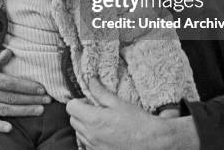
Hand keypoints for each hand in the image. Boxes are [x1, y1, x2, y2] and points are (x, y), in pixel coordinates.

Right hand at [0, 49, 50, 132]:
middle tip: (47, 100)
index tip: (42, 89)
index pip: (11, 83)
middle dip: (31, 99)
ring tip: (39, 110)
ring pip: (5, 109)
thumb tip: (8, 52)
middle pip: (12, 97)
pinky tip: (10, 128)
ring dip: (23, 110)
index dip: (27, 86)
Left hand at [66, 78, 199, 149]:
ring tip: (102, 121)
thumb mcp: (118, 102)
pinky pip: (87, 144)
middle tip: (96, 109)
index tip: (90, 101)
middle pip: (73, 120)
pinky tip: (105, 133)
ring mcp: (94, 146)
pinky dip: (91, 137)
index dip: (79, 101)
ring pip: (79, 132)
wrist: (152, 142)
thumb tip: (90, 81)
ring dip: (85, 125)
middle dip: (81, 112)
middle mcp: (90, 135)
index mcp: (93, 119)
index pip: (71, 107)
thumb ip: (100, 92)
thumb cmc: (137, 122)